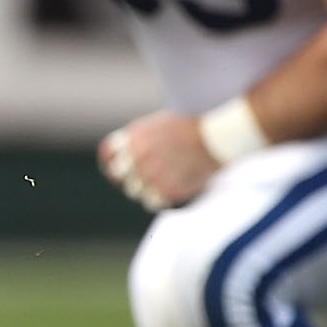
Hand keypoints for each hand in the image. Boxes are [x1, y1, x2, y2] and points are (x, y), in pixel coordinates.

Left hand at [100, 112, 218, 209]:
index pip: (108, 154)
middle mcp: (139, 156)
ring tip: (165, 180)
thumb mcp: (159, 123)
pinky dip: (159, 199)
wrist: (217, 137)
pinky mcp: (167, 190)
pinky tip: (171, 190)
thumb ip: (140, 139)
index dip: (110, 163)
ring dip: (146, 188)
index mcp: (135, 136)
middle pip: (120, 175)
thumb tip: (124, 154)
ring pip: (134, 191)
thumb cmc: (192, 127)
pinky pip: (152, 202)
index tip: (118, 170)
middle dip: (131, 176)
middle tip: (146, 177)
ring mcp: (152, 174)